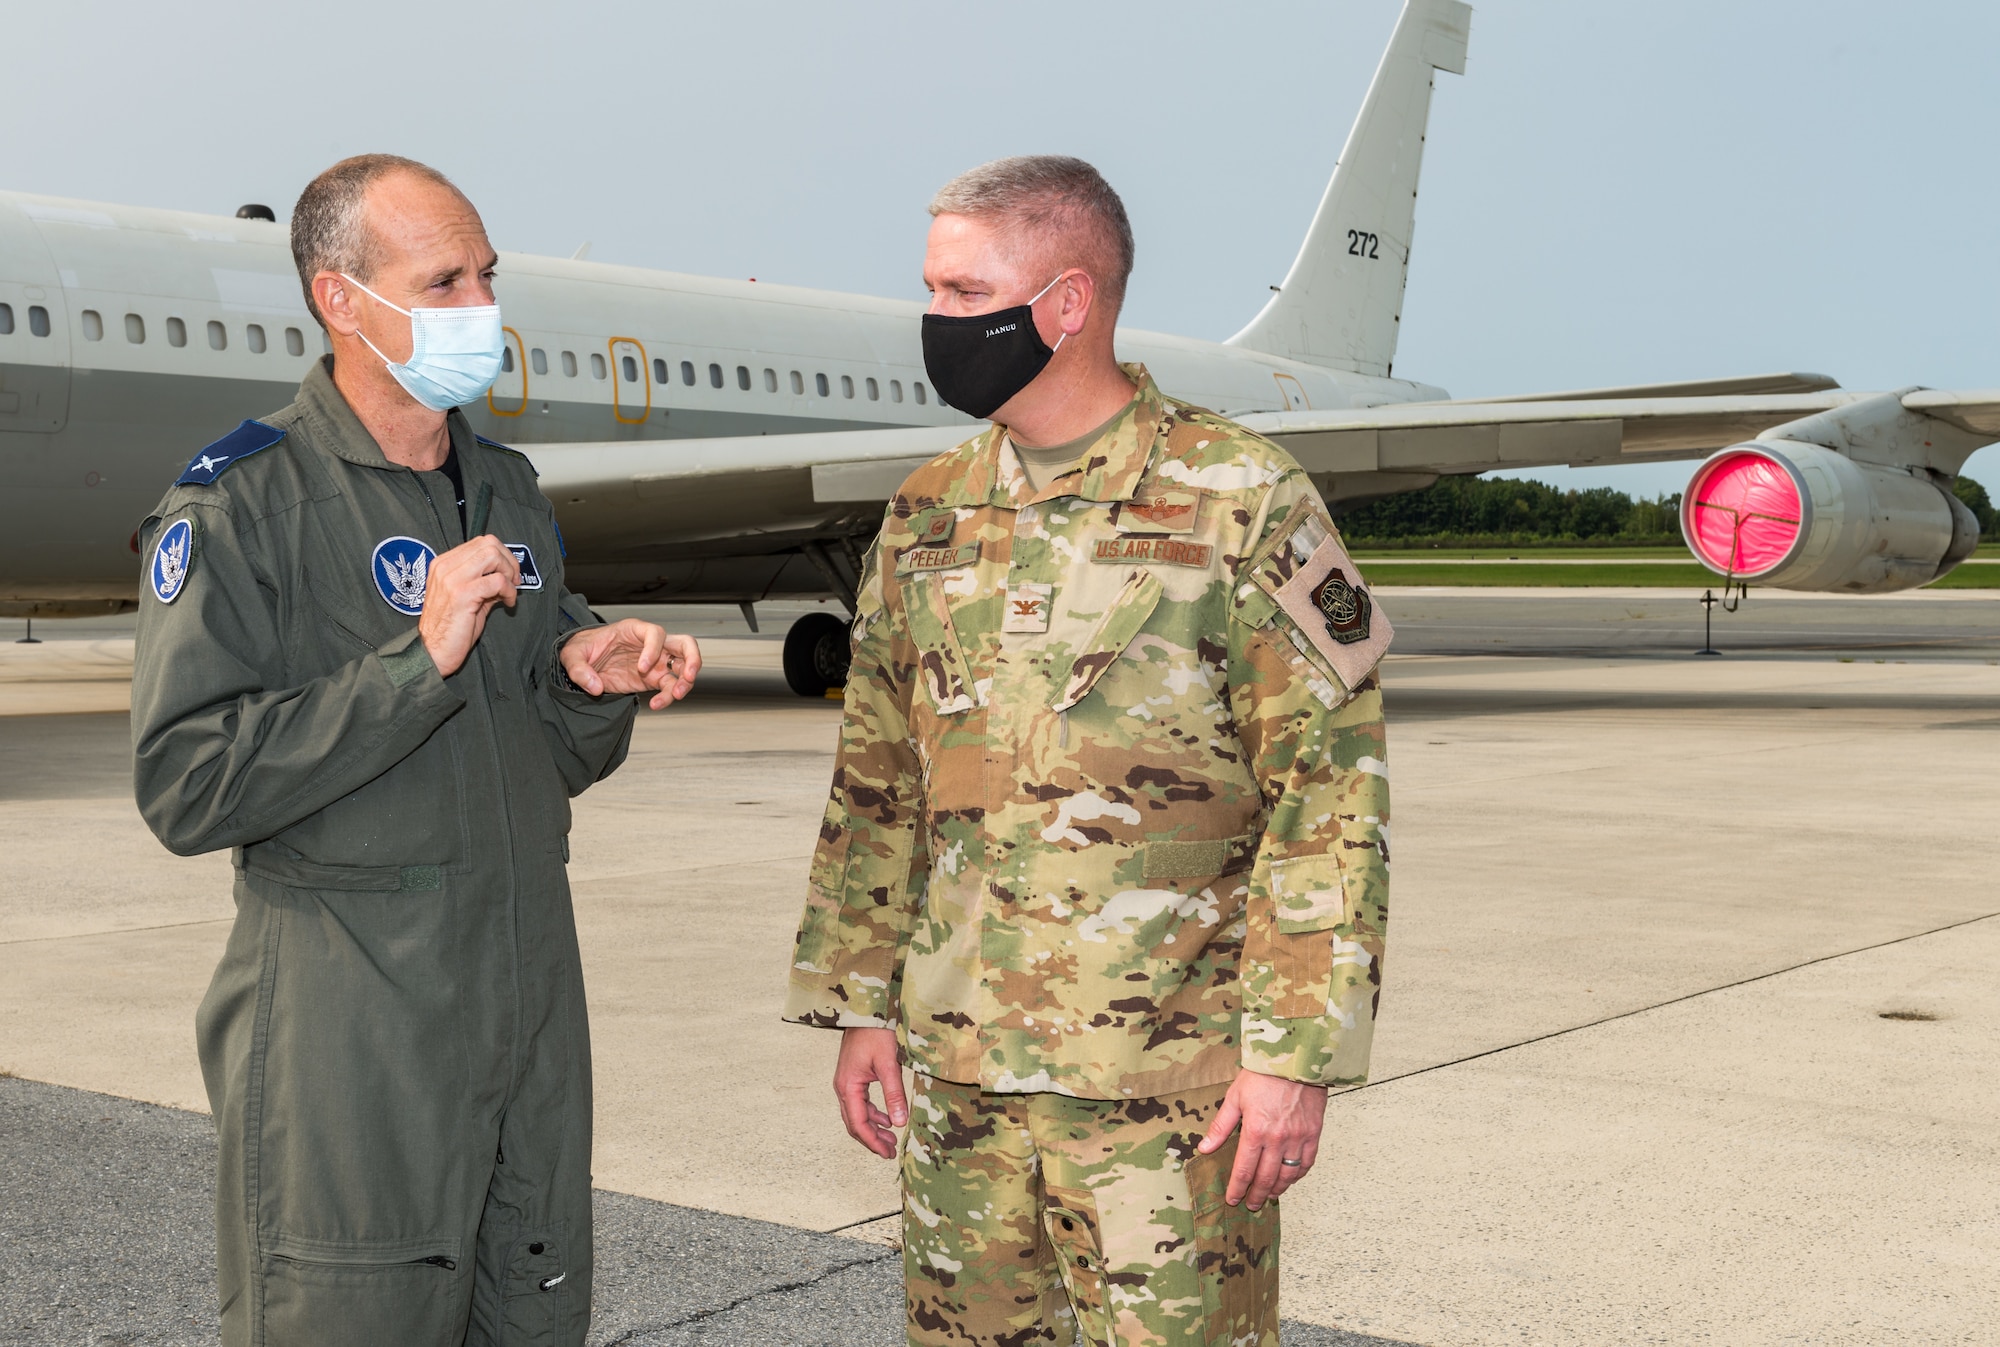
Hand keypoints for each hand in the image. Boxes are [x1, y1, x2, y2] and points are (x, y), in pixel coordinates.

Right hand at [418, 536, 519, 677]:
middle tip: (513, 581)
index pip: (480, 542)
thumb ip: (483, 582)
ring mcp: (452, 579)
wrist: (432, 651)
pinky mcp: (462, 594)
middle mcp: (445, 567)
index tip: (508, 573)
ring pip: (493, 556)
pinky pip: (497, 581)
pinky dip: (509, 591)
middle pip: (488, 544)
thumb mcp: (465, 597)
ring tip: (509, 591)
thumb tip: (506, 576)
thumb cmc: (448, 628)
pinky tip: (507, 603)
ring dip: (508, 573)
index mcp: (443, 564)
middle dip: (509, 561)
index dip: (502, 555)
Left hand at [558, 620, 699, 709]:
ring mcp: (655, 662)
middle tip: (688, 675)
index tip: (642, 667)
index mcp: (634, 630)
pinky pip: (669, 687)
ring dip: (686, 682)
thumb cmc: (582, 649)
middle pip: (685, 644)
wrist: (584, 661)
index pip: (655, 633)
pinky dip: (667, 698)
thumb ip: (579, 669)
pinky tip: (656, 705)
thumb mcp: (572, 654)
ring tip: (677, 695)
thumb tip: (595, 687)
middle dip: (692, 659)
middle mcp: (651, 645)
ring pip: (683, 668)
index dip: (653, 649)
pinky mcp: (653, 679)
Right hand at [834, 1027, 905, 1157]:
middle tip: (890, 1152)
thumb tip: (899, 1123)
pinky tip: (887, 1119)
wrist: (866, 1009)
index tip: (887, 1153)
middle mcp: (843, 1087)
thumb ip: (894, 1094)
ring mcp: (847, 1082)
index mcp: (848, 1086)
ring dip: (873, 1128)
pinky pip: (860, 1102)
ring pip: (857, 1114)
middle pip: (854, 1122)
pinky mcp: (853, 1076)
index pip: (858, 1123)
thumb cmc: (875, 1032)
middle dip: (872, 1139)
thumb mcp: (888, 1064)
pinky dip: (873, 1114)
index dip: (873, 1141)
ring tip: (890, 1139)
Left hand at [1195, 1068, 1327, 1210]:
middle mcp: (1277, 1139)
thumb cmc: (1264, 1075)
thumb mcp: (1235, 1097)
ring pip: (1287, 1175)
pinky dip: (1297, 1176)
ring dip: (1277, 1190)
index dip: (1237, 1188)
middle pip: (1266, 1178)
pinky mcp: (1313, 1134)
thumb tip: (1205, 1147)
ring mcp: (1297, 1138)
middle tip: (1251, 1205)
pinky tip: (1290, 1179)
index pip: (1244, 1170)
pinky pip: (1306, 1163)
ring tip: (1269, 1196)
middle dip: (1257, 1195)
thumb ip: (1221, 1126)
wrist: (1295, 1058)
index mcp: (1255, 1131)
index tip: (1233, 1199)